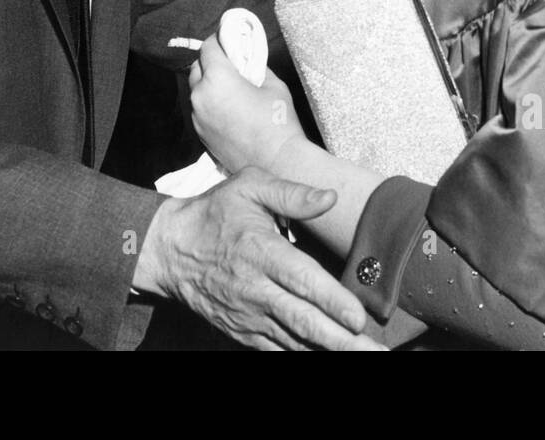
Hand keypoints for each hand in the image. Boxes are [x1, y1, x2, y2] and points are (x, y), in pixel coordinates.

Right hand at [133, 167, 384, 350]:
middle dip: (342, 341)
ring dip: (330, 352)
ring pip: (295, 341)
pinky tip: (329, 356)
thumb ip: (291, 193)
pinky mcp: (242, 331)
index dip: (331, 302)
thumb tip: (331, 198)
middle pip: (304, 321)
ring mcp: (249, 315)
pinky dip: (303, 355)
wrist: (169, 250)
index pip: (302, 281)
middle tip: (374, 351)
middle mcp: (257, 289)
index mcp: (262, 252)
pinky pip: (278, 349)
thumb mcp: (249, 187)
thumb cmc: (215, 213)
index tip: (358, 318)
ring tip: (364, 357)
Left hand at [189, 30, 302, 173]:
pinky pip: (199, 108)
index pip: (208, 47)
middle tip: (232, 63)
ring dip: (209, 82)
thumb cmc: (278, 122)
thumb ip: (256, 67)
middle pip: (197, 66)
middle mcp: (201, 96)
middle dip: (212, 61)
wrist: (275, 162)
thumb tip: (249, 61)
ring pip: (196, 89)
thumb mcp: (273, 85)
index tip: (229, 39)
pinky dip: (209, 102)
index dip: (219, 40)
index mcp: (218, 78)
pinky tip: (228, 107)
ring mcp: (198, 117)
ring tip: (231, 86)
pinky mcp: (200, 134)